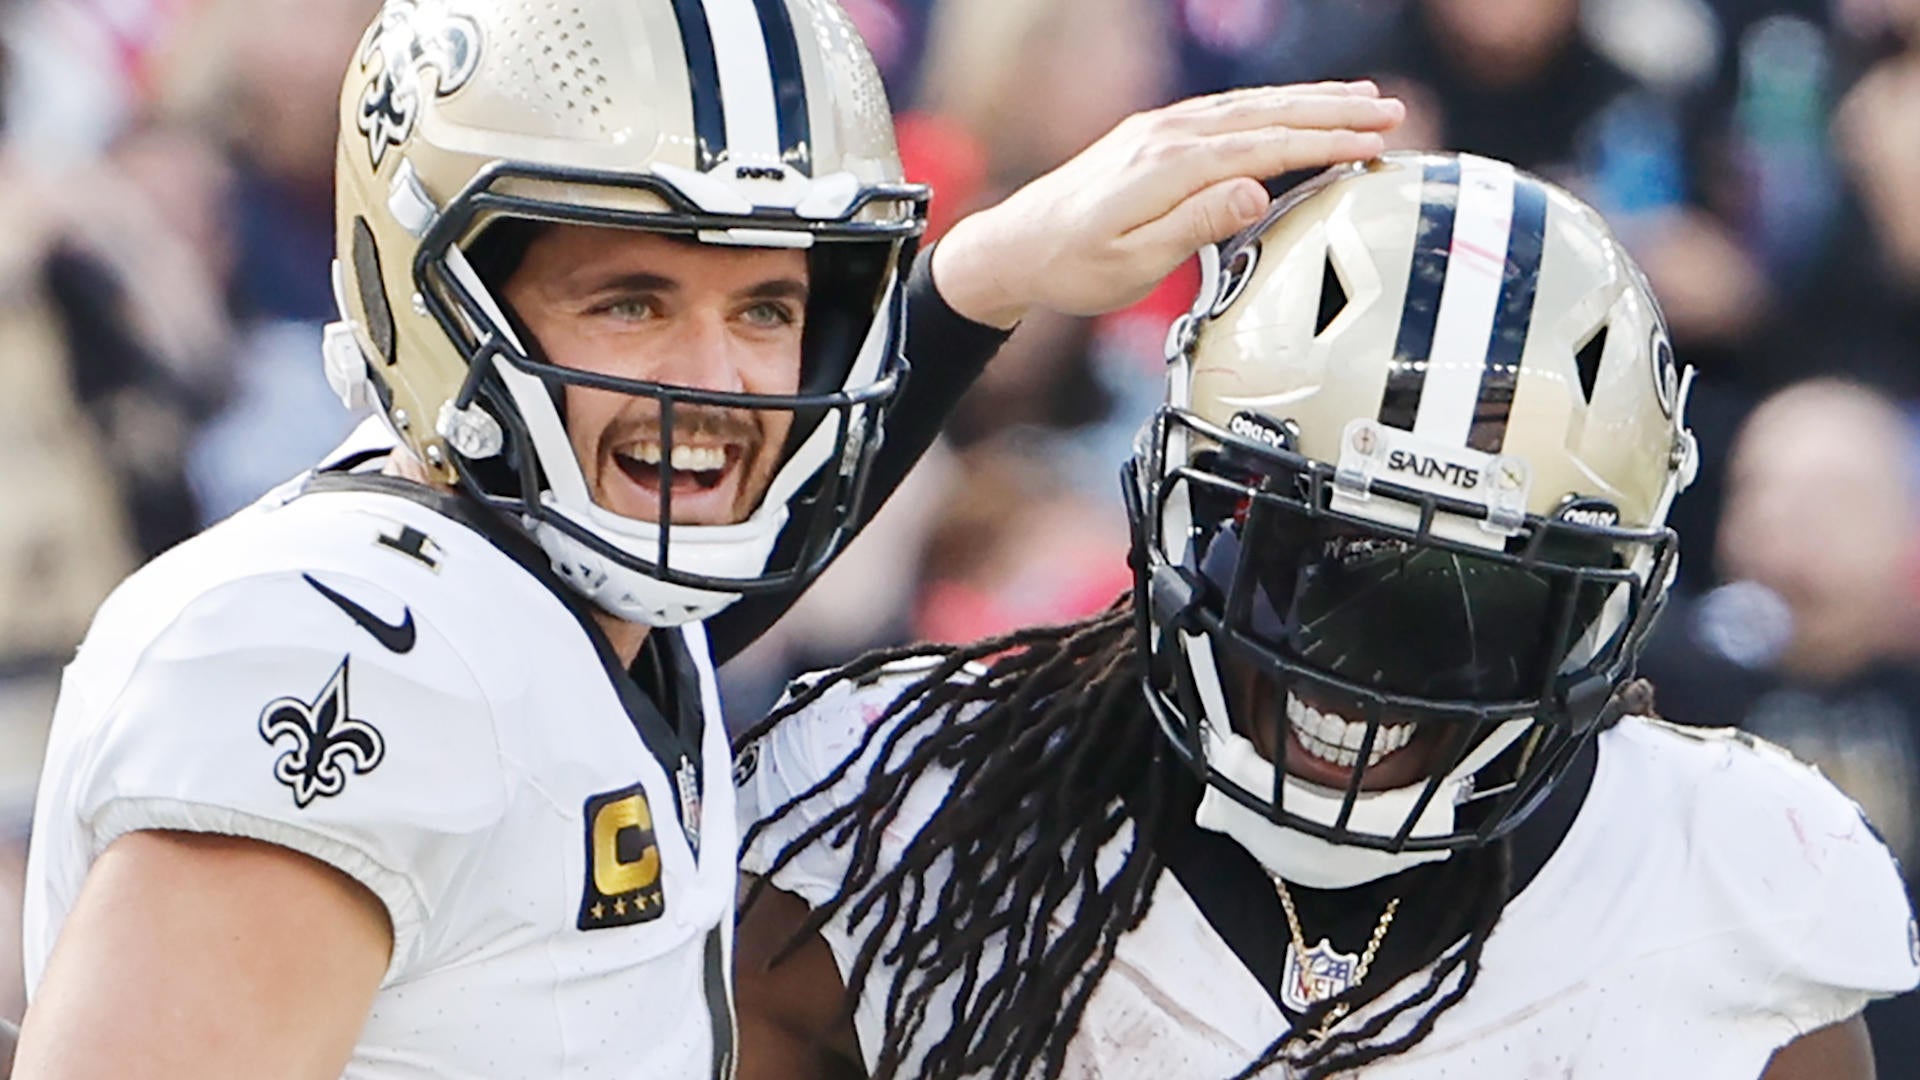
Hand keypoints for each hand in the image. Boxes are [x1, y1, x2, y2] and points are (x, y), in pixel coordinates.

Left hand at [931, 81, 1404, 328]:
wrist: (1015, 246)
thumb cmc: (1071, 268)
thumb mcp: (1132, 265)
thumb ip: (1194, 226)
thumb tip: (1254, 192)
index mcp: (1167, 168)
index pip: (1262, 146)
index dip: (1322, 142)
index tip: (1372, 143)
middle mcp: (1165, 136)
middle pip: (1264, 115)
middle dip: (1333, 112)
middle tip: (1391, 114)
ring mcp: (1158, 129)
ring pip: (1248, 105)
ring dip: (1308, 101)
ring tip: (1362, 101)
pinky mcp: (1152, 135)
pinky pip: (1225, 110)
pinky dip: (1269, 105)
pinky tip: (1294, 108)